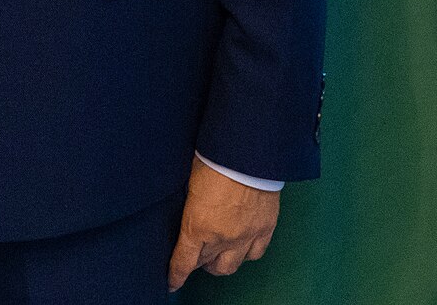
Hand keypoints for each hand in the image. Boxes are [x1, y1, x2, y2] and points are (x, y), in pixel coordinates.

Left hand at [168, 157, 280, 289]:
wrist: (247, 154)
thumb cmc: (213, 160)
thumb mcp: (189, 183)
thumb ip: (188, 205)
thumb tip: (186, 210)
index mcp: (197, 226)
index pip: (183, 262)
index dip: (176, 275)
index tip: (172, 282)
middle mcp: (222, 238)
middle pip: (208, 266)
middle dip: (198, 263)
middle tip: (196, 254)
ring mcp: (245, 236)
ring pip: (232, 266)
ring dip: (221, 262)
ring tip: (216, 252)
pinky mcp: (264, 230)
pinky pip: (255, 254)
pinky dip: (245, 253)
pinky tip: (240, 245)